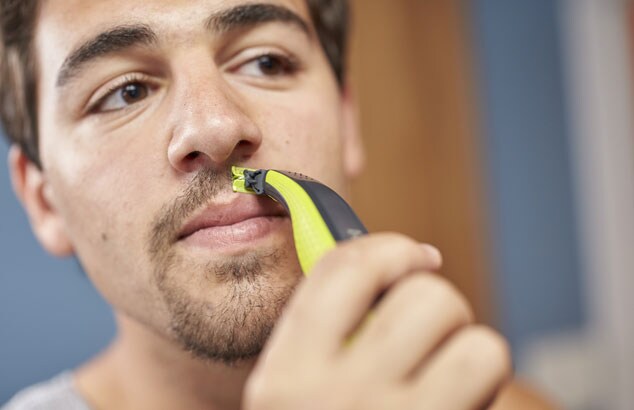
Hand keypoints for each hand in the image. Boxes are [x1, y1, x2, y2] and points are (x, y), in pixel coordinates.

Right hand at [243, 233, 510, 409]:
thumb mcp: (292, 390)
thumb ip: (325, 330)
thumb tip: (398, 264)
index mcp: (287, 372)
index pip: (346, 269)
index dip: (390, 248)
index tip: (412, 257)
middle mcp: (338, 397)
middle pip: (428, 296)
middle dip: (436, 304)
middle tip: (425, 332)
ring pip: (478, 341)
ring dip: (469, 350)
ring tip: (443, 374)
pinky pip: (492, 385)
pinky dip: (484, 388)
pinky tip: (455, 406)